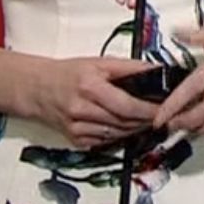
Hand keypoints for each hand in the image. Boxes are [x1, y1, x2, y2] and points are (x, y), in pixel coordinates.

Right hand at [33, 57, 160, 148]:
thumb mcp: (100, 62)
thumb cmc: (69, 73)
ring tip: (149, 119)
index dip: (150, 110)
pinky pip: (106, 141)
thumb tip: (159, 71)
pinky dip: (121, 134)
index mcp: (89, 88)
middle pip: (125, 122)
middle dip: (147, 120)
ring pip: (118, 134)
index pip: (127, 106)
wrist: (37, 89)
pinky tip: (129, 126)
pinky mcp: (76, 141)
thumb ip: (131, 68)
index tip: (166, 108)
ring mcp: (77, 129)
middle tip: (163, 115)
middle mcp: (81, 111)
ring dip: (137, 128)